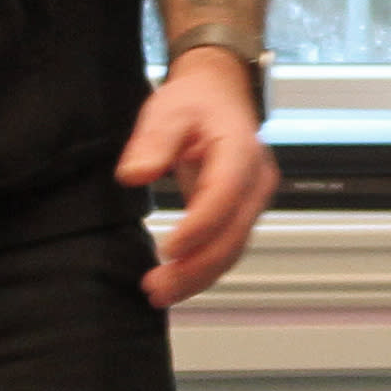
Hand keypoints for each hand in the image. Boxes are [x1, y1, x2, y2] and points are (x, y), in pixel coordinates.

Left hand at [120, 47, 278, 308]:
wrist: (220, 96)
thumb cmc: (195, 102)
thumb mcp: (168, 110)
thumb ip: (152, 142)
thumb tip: (134, 175)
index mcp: (241, 152)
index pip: (224, 197)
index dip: (198, 228)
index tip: (167, 249)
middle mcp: (255, 182)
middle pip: (232, 235)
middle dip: (195, 268)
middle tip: (155, 288)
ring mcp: (252, 201)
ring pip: (232, 249)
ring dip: (197, 276)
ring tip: (158, 293)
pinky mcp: (240, 214)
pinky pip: (226, 247)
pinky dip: (202, 269)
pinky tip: (174, 283)